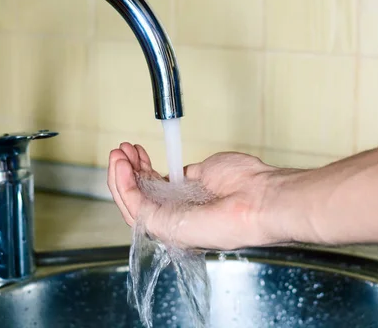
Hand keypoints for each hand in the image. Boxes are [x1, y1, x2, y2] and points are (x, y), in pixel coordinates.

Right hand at [107, 142, 286, 250]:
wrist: (261, 197)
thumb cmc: (246, 183)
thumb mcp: (208, 170)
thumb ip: (187, 175)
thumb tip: (174, 172)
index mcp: (186, 207)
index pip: (153, 190)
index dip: (141, 169)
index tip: (136, 150)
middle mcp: (176, 218)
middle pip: (138, 197)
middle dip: (126, 171)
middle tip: (121, 149)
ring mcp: (169, 225)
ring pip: (131, 204)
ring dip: (119, 177)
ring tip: (116, 154)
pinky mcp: (164, 226)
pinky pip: (135, 206)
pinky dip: (124, 185)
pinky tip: (122, 166)